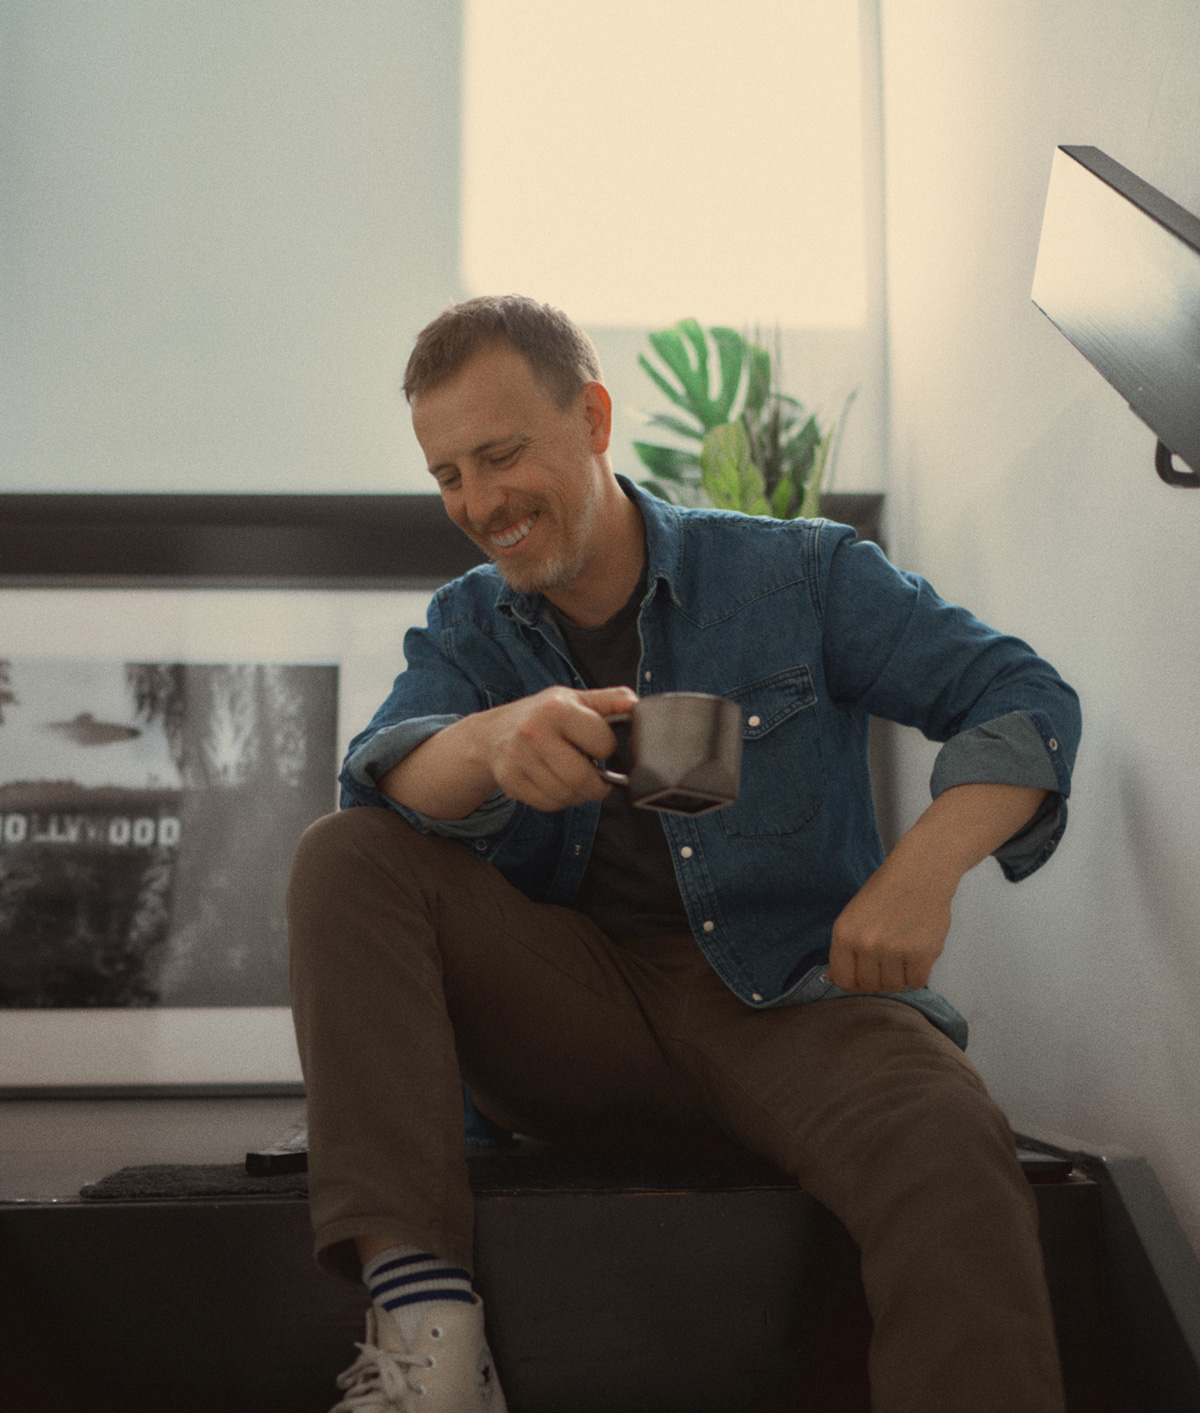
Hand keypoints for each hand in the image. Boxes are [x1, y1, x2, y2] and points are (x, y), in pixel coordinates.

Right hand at [484, 685, 637, 812]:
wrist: (492, 734)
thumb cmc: (543, 716)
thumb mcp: (576, 699)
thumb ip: (611, 701)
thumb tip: (638, 706)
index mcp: (557, 708)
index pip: (603, 744)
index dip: (606, 747)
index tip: (598, 745)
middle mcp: (534, 732)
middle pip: (582, 779)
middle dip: (597, 786)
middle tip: (597, 780)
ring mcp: (519, 758)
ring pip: (566, 796)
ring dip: (578, 795)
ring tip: (573, 779)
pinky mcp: (509, 781)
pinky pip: (549, 805)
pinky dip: (558, 801)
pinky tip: (555, 784)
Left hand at [827, 782, 1049, 992]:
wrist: (921, 872)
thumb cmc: (886, 892)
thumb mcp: (854, 915)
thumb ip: (845, 949)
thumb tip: (833, 979)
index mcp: (843, 934)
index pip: (843, 979)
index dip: (854, 982)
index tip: (864, 976)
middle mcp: (865, 944)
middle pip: (870, 986)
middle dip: (879, 978)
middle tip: (889, 959)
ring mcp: (893, 950)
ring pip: (894, 987)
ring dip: (899, 976)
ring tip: (903, 954)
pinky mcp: (921, 954)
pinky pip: (917, 982)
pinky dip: (918, 974)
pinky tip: (917, 956)